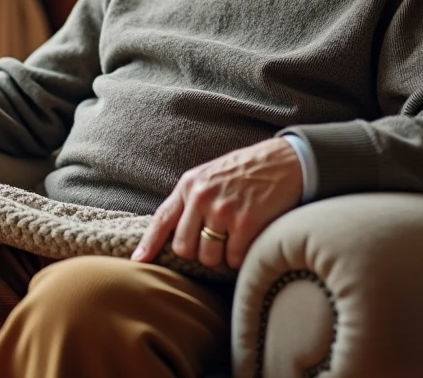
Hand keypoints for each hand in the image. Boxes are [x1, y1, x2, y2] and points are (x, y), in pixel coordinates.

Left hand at [131, 138, 301, 269]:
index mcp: (190, 185)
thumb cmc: (247, 171)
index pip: (162, 219)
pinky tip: (248, 240)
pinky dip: (240, 257)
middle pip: (184, 247)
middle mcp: (202, 197)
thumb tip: (173, 231)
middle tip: (215, 242)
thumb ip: (192, 199)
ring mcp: (223, 210)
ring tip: (233, 239)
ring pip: (207, 257)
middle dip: (197, 252)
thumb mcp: (211, 176)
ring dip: (220, 256)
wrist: (285, 161)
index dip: (149, 244)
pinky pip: (233, 258)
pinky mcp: (245, 223)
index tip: (138, 262)